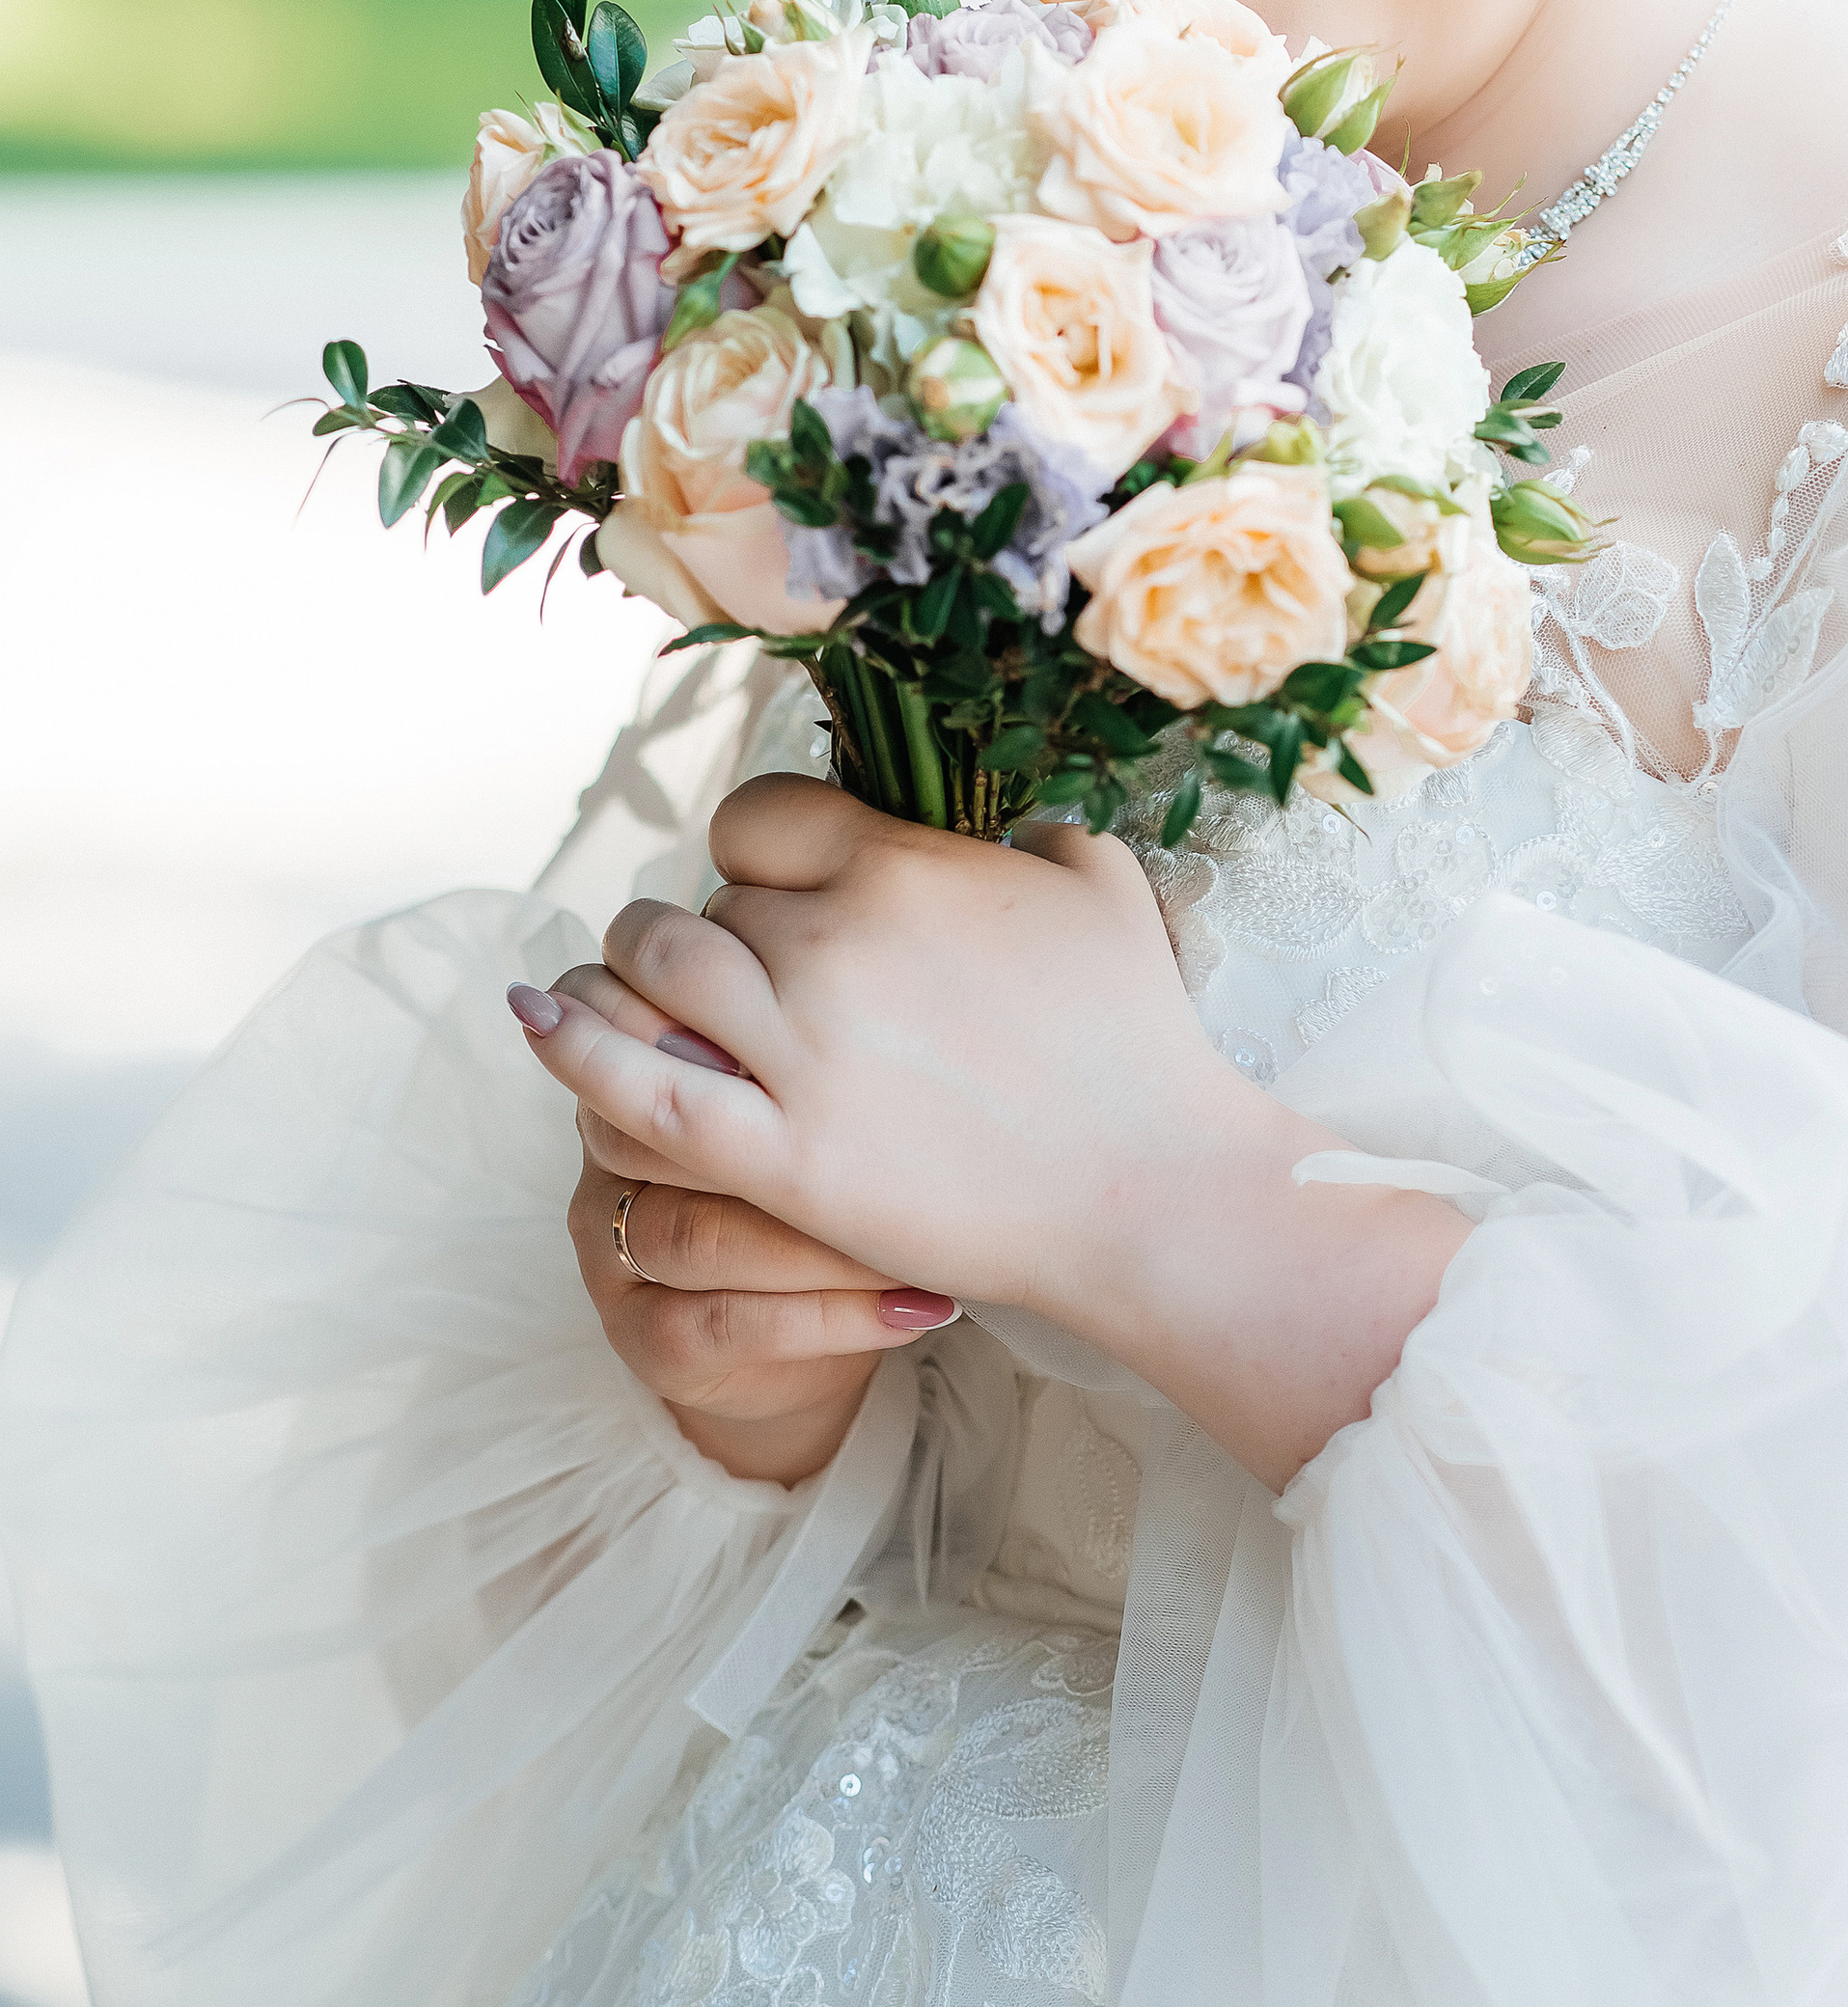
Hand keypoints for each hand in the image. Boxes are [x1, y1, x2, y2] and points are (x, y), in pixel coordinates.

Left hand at [516, 782, 1467, 1489]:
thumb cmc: (1140, 1042)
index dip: (745, 853)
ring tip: (624, 994)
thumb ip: (1033, 837)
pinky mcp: (780, 1156)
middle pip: (704, 905)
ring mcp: (798, 1052)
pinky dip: (571, 1047)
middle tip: (723, 978)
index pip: (755, 819)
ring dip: (623, 976)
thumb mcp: (1103, 887)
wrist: (1151, 1187)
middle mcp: (831, 939)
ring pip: (650, 974)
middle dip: (700, 933)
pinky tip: (536, 1018)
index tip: (764, 887)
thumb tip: (1005, 826)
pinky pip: (637, 1090)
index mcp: (898, 864)